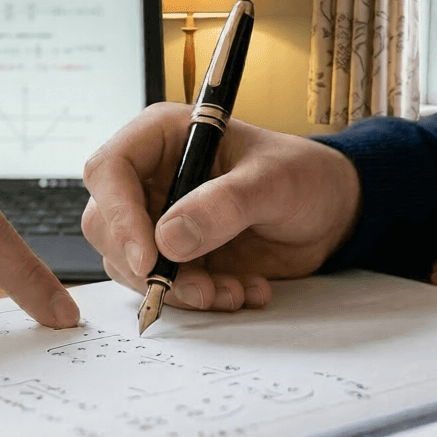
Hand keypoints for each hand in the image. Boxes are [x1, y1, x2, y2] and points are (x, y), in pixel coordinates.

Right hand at [82, 102, 360, 312]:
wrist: (330, 214)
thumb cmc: (303, 176)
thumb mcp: (273, 181)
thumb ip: (225, 205)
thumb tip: (168, 238)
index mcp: (162, 138)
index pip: (109, 171)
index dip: (118, 215)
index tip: (149, 257)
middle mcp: (150, 178)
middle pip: (106, 224)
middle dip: (147, 265)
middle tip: (196, 287)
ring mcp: (158, 219)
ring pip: (130, 263)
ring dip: (178, 288)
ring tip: (233, 291)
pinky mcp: (174, 256)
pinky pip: (163, 285)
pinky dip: (199, 298)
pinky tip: (242, 290)